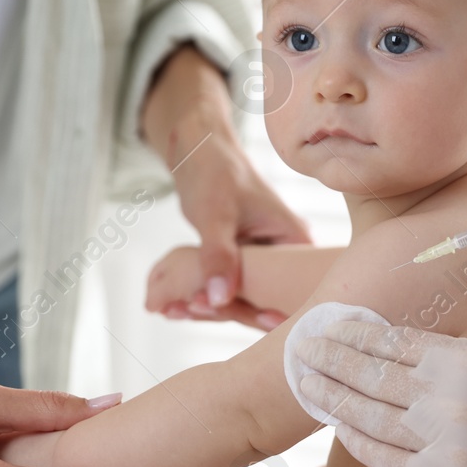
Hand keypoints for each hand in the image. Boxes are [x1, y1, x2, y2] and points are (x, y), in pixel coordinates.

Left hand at [140, 46, 310, 328]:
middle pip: (265, 301)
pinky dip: (201, 297)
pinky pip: (227, 292)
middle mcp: (288, 258)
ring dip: (207, 308)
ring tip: (169, 309)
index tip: (224, 313)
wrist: (200, 153)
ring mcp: (266, 264)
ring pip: (241, 300)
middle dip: (225, 312)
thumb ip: (218, 256)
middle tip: (187, 310)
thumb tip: (220, 300)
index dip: (262, 311)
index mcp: (297, 242)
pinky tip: (170, 304)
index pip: (291, 291)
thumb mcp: (216, 214)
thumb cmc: (215, 172)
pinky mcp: (245, 267)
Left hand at [294, 322, 466, 466]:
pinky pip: (381, 456)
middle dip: (330, 359)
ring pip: (367, 414)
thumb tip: (388, 349)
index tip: (326, 327)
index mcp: (462, 359)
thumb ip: (445, 358)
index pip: (391, 341)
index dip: (352, 334)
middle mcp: (446, 396)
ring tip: (307, 382)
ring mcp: (438, 440)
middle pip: (370, 374)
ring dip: (331, 396)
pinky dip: (354, 438)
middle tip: (301, 348)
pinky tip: (337, 424)